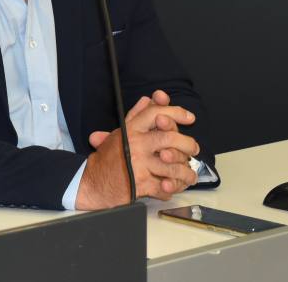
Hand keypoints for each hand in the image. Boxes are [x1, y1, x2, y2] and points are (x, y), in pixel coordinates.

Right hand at [76, 90, 200, 208]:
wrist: (94, 183)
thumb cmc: (108, 158)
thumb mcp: (120, 133)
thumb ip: (136, 116)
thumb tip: (148, 99)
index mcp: (130, 130)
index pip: (155, 113)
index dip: (175, 112)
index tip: (189, 117)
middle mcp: (135, 145)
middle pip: (168, 138)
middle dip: (187, 143)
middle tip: (193, 149)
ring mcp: (139, 165)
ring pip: (172, 166)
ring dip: (185, 172)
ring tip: (189, 174)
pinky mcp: (141, 184)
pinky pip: (166, 187)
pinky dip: (173, 188)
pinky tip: (174, 186)